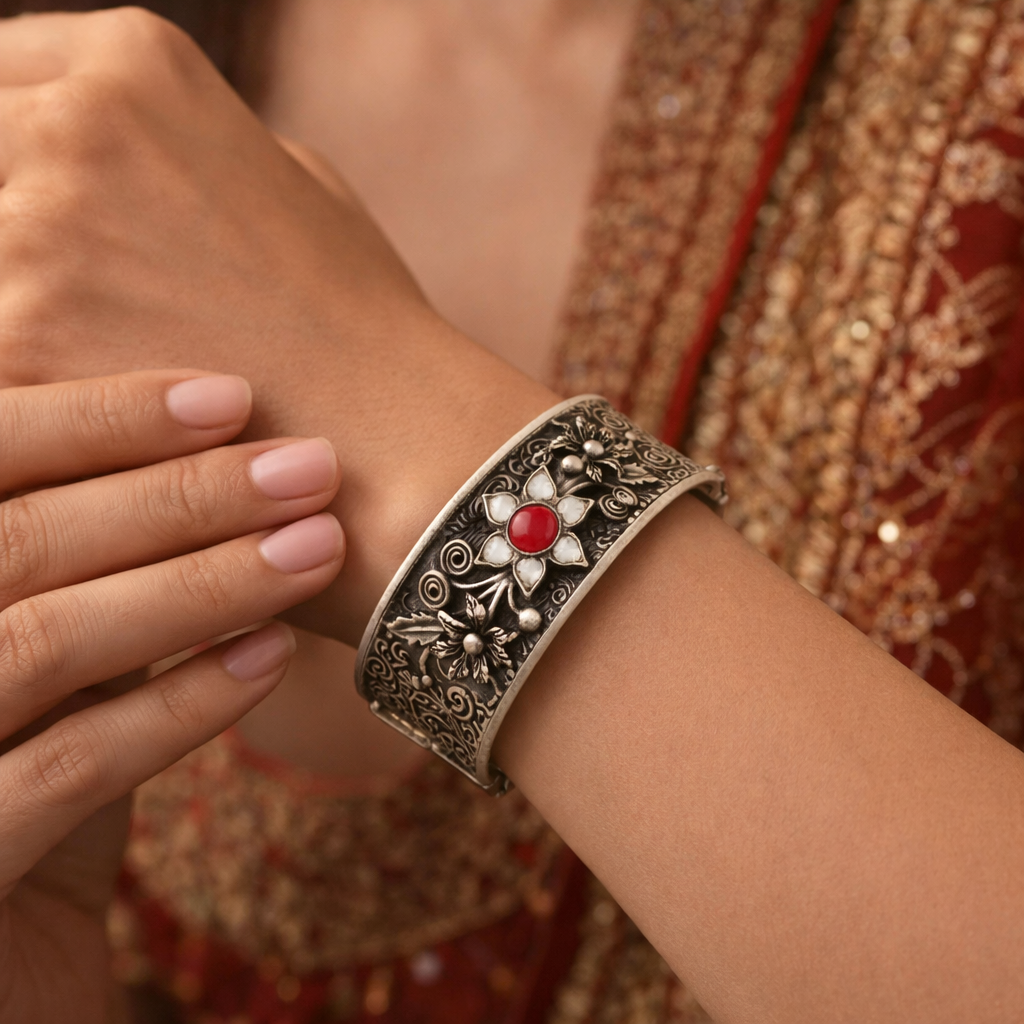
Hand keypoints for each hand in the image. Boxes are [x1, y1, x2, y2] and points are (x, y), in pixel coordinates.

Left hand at [0, 9, 555, 644]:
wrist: (393, 433)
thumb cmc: (353, 315)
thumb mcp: (290, 183)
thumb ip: (183, 151)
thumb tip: (124, 162)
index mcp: (135, 65)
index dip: (13, 153)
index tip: (31, 201)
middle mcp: (72, 125)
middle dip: (18, 229)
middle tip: (82, 290)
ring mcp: (34, 231)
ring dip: (19, 310)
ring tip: (104, 350)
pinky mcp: (17, 342)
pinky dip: (31, 379)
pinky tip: (94, 403)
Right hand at [0, 370, 344, 1023]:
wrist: (2, 970)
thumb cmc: (28, 783)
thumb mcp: (52, 660)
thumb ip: (93, 571)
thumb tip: (221, 460)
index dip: (99, 418)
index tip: (232, 395)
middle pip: (21, 537)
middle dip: (179, 494)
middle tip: (309, 465)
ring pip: (44, 639)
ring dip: (200, 584)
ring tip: (318, 544)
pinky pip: (66, 768)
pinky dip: (177, 704)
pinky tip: (271, 658)